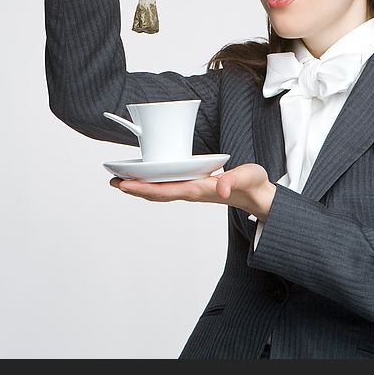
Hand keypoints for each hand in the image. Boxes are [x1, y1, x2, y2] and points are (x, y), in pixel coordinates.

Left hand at [109, 163, 276, 220]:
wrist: (260, 197)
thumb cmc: (253, 186)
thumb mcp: (248, 177)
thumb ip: (233, 180)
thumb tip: (219, 188)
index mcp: (200, 189)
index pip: (166, 190)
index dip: (143, 188)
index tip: (124, 185)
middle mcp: (192, 192)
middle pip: (158, 193)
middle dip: (135, 188)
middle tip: (113, 181)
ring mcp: (193, 191)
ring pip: (161, 191)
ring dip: (141, 187)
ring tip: (121, 181)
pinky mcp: (196, 187)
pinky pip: (169, 187)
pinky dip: (154, 184)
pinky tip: (146, 179)